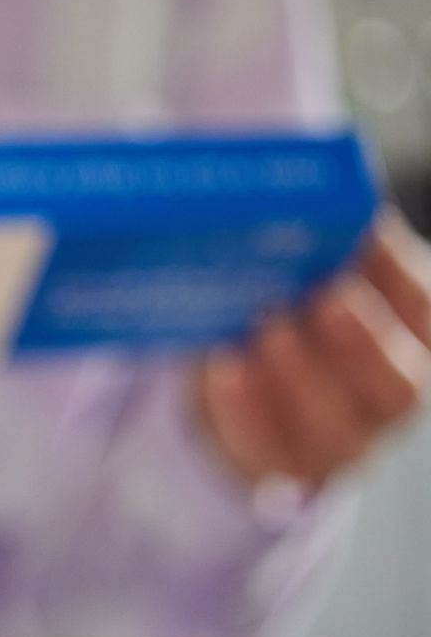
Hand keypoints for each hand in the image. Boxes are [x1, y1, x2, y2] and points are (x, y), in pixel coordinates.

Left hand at [198, 209, 430, 490]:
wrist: (230, 375)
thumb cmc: (277, 299)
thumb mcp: (295, 265)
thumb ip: (304, 236)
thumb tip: (278, 173)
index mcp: (408, 335)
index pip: (425, 314)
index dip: (402, 277)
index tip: (368, 233)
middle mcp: (387, 392)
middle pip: (399, 386)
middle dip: (365, 343)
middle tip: (326, 297)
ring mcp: (339, 438)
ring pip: (336, 428)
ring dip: (301, 376)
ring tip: (265, 329)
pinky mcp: (280, 463)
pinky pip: (267, 451)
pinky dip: (243, 410)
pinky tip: (225, 368)